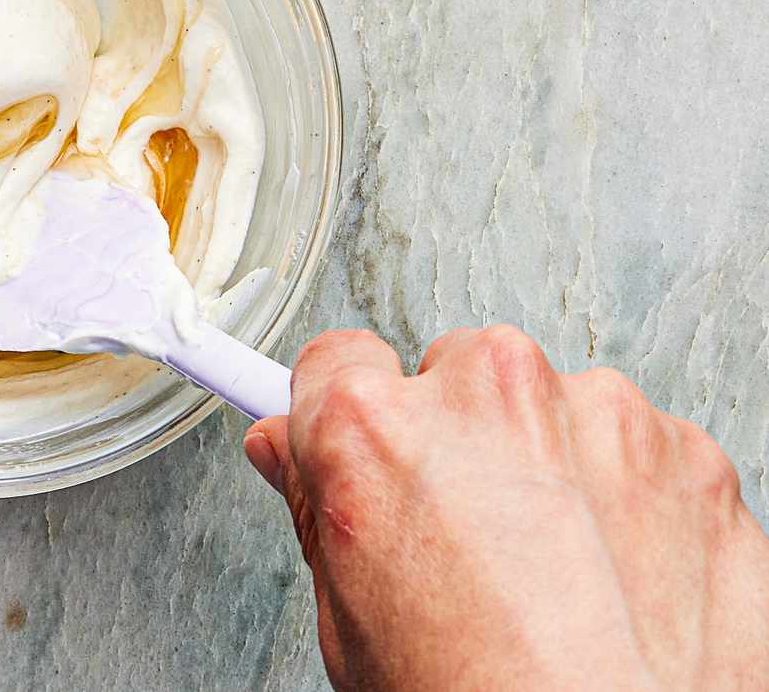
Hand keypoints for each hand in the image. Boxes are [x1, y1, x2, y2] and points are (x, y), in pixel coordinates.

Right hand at [245, 325, 768, 689]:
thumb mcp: (354, 622)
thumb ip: (320, 508)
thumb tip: (291, 452)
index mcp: (377, 429)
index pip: (336, 360)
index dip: (344, 410)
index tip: (354, 430)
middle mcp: (486, 393)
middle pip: (455, 372)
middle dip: (459, 438)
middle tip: (466, 538)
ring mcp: (599, 415)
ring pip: (552, 405)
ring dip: (549, 463)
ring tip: (552, 576)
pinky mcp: (690, 452)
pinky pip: (638, 448)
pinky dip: (628, 498)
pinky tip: (613, 579)